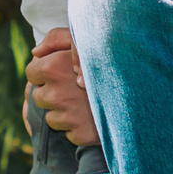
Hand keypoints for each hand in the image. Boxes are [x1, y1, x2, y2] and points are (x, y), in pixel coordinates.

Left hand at [26, 27, 98, 147]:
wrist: (141, 89)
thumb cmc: (109, 58)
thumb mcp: (82, 38)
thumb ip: (55, 38)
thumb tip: (35, 53)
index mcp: (53, 67)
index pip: (31, 73)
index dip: (43, 72)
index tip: (59, 72)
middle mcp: (57, 93)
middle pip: (37, 97)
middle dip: (51, 92)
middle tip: (73, 88)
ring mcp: (68, 117)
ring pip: (50, 118)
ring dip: (62, 112)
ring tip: (84, 102)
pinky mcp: (80, 135)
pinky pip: (68, 133)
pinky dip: (77, 128)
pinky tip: (92, 116)